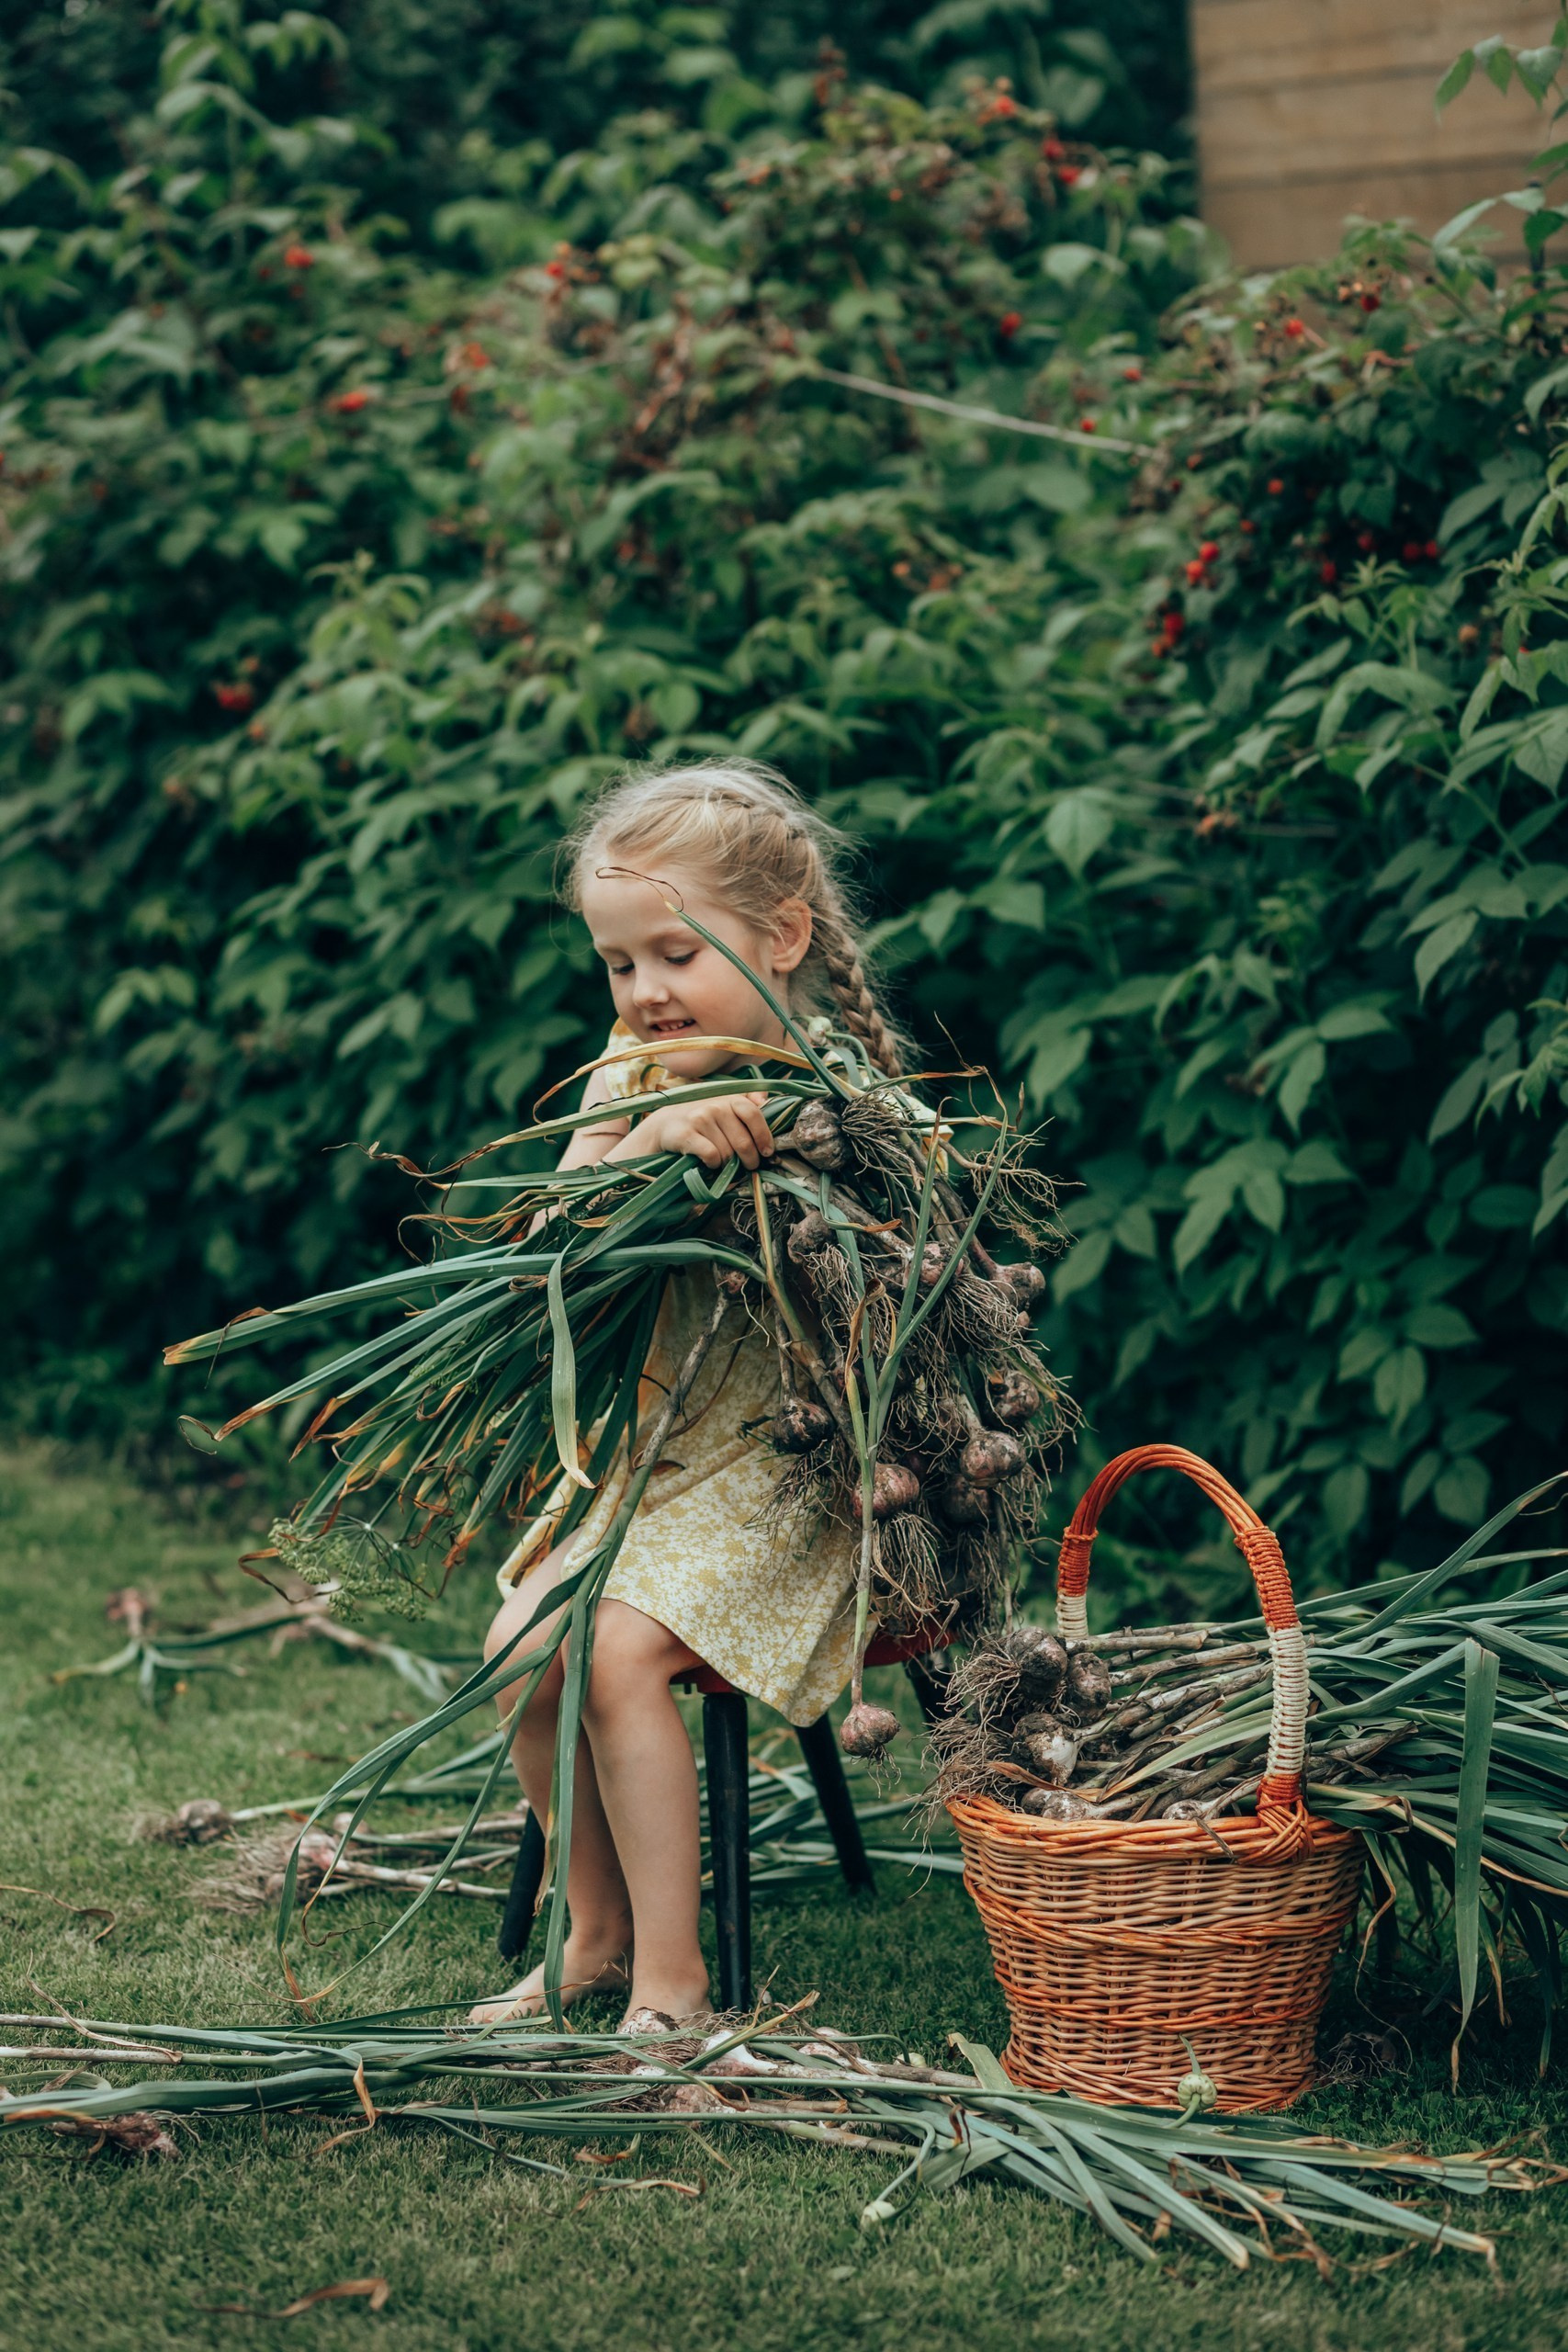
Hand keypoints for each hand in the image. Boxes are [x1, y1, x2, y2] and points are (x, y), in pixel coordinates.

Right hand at [619, 1092, 775, 1170]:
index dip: (764, 1135)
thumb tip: (766, 1099)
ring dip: (728, 1164)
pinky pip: (711, 1156)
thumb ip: (745, 1102)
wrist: (664, 1125)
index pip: (753, 1114)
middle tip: (749, 1166)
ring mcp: (699, 1119)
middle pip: (743, 1141)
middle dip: (749, 1159)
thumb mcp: (723, 1105)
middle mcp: (715, 1106)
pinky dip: (713, 1165)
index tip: (767, 1151)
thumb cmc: (701, 1119)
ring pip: (727, 1153)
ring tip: (723, 1162)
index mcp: (728, 1098)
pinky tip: (709, 1163)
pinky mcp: (686, 1134)